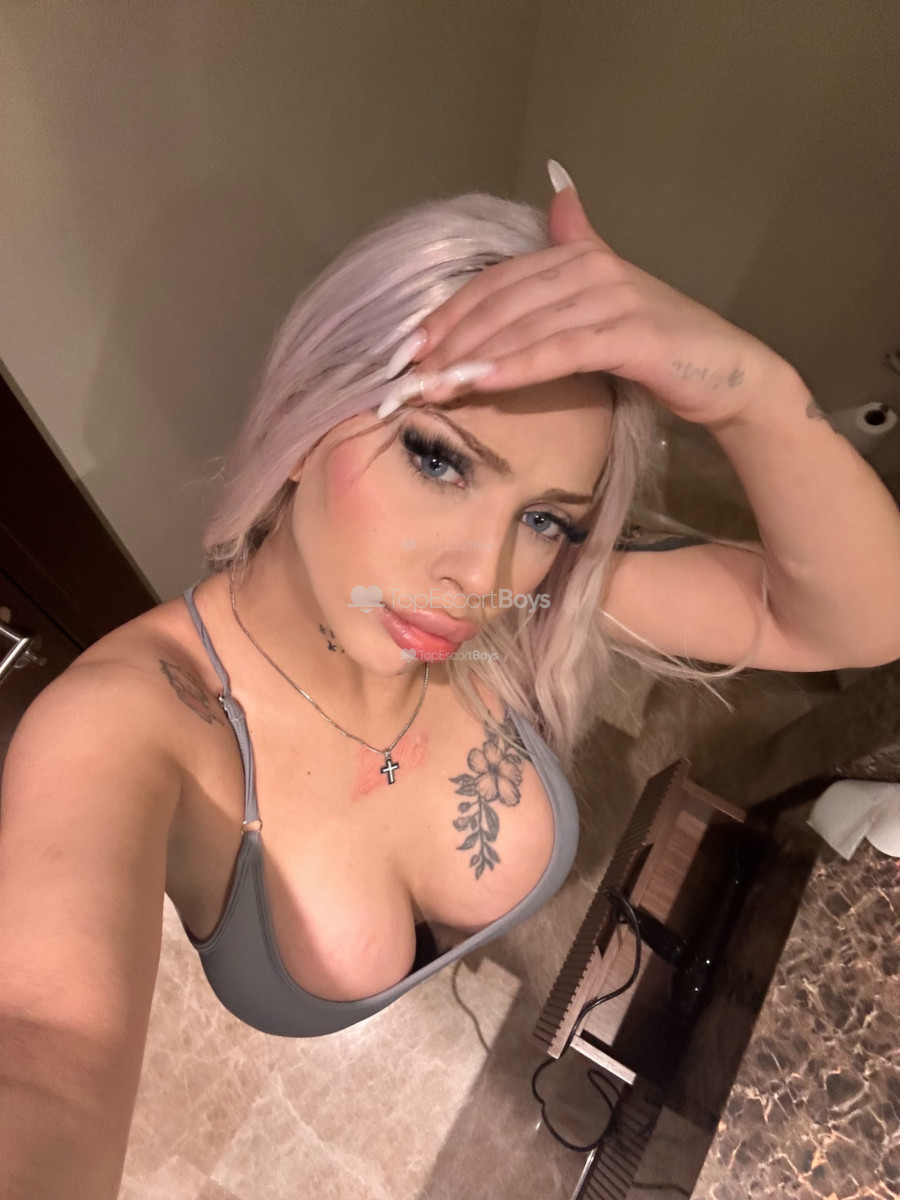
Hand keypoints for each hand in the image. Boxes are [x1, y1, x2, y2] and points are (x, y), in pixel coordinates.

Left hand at [386, 168, 788, 427]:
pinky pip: (559, 351)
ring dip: (471, 359)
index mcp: (578, 256)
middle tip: (406, 377)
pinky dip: (516, 366)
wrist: (727, 372)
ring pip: (523, 328)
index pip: (496, 283)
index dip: (449, 314)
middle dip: (449, 342)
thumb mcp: (609, 294)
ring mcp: (611, 297)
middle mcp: (590, 267)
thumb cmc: (659, 344)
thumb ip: (580, 245)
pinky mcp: (629, 334)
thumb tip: (558, 194)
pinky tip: (481, 383)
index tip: (409, 348)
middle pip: (501, 303)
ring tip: (430, 387)